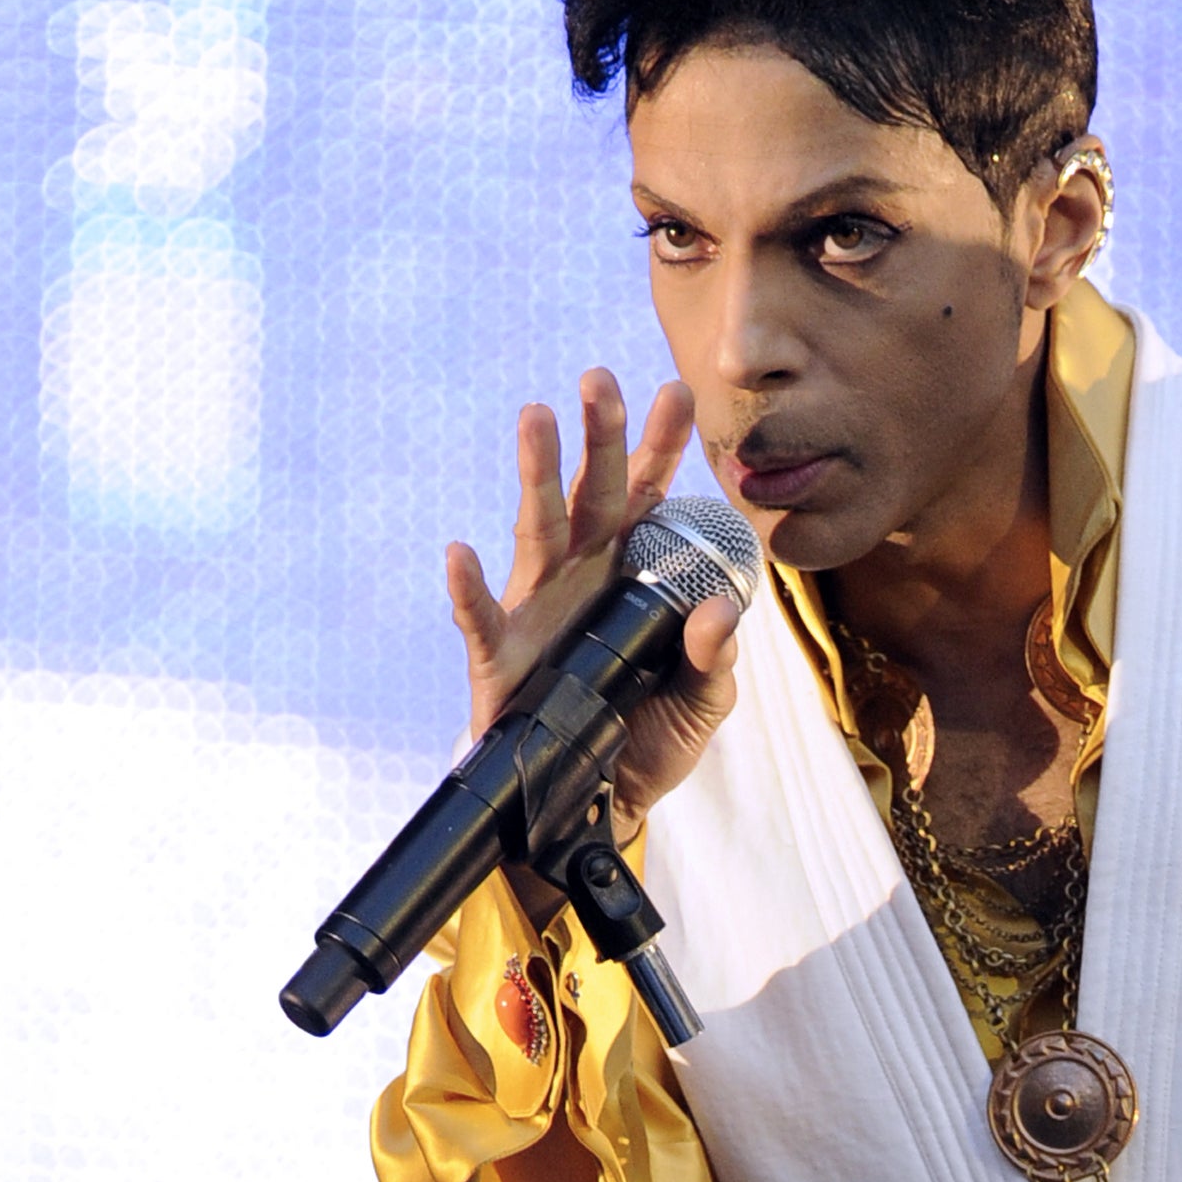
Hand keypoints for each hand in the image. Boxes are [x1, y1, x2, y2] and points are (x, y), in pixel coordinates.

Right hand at [444, 370, 744, 858]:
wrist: (595, 804)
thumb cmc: (647, 735)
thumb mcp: (705, 700)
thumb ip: (717, 656)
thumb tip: (722, 610)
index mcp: (633, 574)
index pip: (652, 499)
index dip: (663, 448)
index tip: (680, 391)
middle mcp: (583, 576)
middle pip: (593, 494)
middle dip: (600, 436)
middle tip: (601, 377)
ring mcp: (538, 610)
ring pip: (537, 528)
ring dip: (536, 473)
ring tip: (536, 415)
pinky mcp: (500, 658)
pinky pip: (481, 617)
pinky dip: (468, 586)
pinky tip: (458, 553)